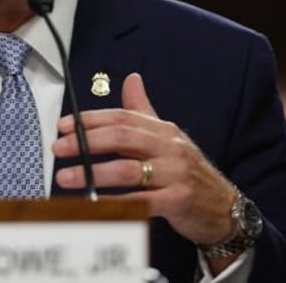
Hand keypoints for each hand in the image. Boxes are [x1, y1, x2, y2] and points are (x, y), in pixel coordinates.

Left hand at [53, 73, 236, 255]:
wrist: (225, 207)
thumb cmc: (188, 171)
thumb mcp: (167, 138)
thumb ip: (143, 111)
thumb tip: (131, 79)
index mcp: (162, 130)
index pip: (122, 117)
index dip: (90, 120)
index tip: (63, 126)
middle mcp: (170, 147)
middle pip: (122, 137)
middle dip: (86, 142)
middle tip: (59, 148)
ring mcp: (176, 174)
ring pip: (128, 169)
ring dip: (93, 173)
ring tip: (67, 177)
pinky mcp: (178, 200)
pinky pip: (142, 201)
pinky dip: (117, 202)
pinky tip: (96, 203)